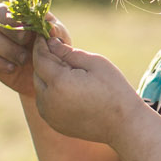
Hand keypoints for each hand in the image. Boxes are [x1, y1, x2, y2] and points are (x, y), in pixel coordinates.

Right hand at [0, 4, 65, 96]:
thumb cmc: (53, 53)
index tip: (26, 15)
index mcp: (23, 13)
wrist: (45, 78)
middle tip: (25, 39)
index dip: (17, 3)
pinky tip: (12, 68)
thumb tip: (50, 26)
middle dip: (10, 26)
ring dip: (7, 47)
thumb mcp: (60, 41)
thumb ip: (56, 31)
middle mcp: (5, 23)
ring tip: (24, 59)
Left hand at [29, 35, 144, 148]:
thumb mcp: (95, 63)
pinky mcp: (54, 123)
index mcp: (59, 83)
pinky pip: (45, 102)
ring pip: (40, 88)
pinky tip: (69, 89)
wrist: (123, 125)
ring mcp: (49, 114)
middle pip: (37, 73)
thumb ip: (69, 52)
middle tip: (60, 52)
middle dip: (45, 61)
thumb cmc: (114, 90)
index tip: (44, 35)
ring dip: (47, 77)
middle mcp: (48, 100)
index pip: (40, 58)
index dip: (40, 45)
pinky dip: (51, 93)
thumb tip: (50, 43)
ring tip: (68, 72)